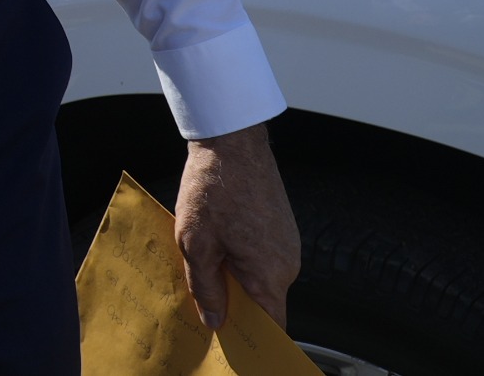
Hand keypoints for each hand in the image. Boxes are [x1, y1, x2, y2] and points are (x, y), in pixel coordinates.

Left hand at [175, 124, 301, 330]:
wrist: (232, 140)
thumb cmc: (214, 188)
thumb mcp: (196, 243)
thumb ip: (206, 288)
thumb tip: (215, 321)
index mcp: (270, 273)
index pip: (271, 324)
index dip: (250, 337)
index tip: (228, 343)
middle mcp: (287, 263)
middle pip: (262, 301)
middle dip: (233, 304)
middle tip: (201, 302)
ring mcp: (286, 243)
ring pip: (259, 277)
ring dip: (234, 277)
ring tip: (203, 266)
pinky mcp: (280, 227)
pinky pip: (261, 256)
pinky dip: (240, 257)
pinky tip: (216, 244)